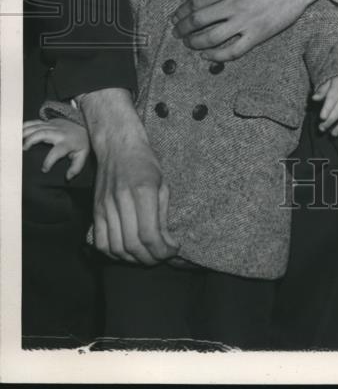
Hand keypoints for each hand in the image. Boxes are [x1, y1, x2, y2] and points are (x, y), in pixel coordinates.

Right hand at [23, 118, 89, 180]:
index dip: (50, 161)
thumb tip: (68, 177)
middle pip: (43, 134)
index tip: (44, 169)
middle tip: (23, 150)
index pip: (57, 152)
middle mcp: (59, 133)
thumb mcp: (82, 155)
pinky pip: (36, 122)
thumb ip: (76, 167)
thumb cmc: (81, 143)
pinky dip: (26, 125)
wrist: (83, 126)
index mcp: (67, 142)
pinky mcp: (49, 122)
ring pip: (38, 126)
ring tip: (17, 140)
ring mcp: (53, 126)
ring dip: (26, 132)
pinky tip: (18, 131)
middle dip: (32, 140)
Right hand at [80, 89, 178, 264]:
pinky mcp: (95, 210)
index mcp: (143, 191)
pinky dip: (114, 254)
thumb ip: (163, 214)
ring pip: (116, 248)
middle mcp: (122, 200)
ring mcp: (106, 206)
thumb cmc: (145, 162)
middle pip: (133, 245)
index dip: (162, 250)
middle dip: (150, 258)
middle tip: (161, 257)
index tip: (172, 250)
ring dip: (134, 259)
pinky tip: (128, 252)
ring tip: (147, 256)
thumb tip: (166, 242)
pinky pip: (101, 242)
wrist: (118, 146)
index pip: (150, 234)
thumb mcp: (163, 183)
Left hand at [172, 0, 337, 60]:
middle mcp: (233, 4)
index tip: (176, 17)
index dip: (181, 12)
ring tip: (189, 43)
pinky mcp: (257, 35)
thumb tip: (201, 0)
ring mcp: (245, 21)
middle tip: (177, 32)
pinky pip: (232, 51)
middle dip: (183, 28)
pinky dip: (216, 56)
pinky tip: (207, 56)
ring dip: (194, 43)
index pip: (195, 2)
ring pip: (210, 38)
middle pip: (198, 21)